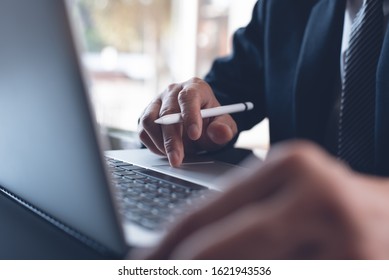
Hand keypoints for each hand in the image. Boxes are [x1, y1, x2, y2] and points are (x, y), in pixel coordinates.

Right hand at [138, 78, 237, 166]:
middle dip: (172, 139)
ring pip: (150, 121)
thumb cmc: (210, 123)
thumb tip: (220, 132)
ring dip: (160, 143)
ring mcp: (157, 102)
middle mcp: (173, 91)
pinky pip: (143, 131)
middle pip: (167, 112)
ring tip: (174, 156)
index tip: (195, 135)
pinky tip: (166, 151)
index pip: (189, 97)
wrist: (198, 125)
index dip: (190, 115)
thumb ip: (224, 129)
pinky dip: (153, 145)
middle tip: (177, 159)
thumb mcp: (224, 126)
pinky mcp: (147, 115)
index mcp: (195, 87)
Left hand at [143, 141, 388, 258]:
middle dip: (176, 268)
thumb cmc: (337, 209)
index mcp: (290, 164)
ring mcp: (341, 239)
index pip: (203, 214)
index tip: (141, 261)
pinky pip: (283, 275)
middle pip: (213, 251)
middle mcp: (314, 195)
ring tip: (181, 269)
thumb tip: (184, 250)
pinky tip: (249, 270)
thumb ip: (242, 217)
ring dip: (209, 274)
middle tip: (147, 270)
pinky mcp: (353, 268)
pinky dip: (258, 275)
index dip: (164, 247)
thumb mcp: (291, 197)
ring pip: (248, 270)